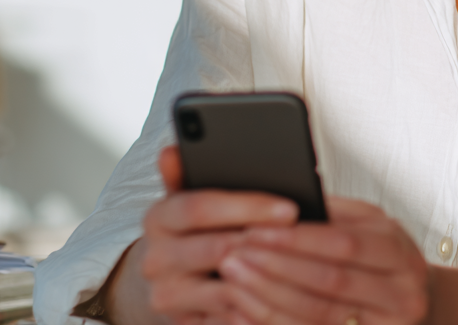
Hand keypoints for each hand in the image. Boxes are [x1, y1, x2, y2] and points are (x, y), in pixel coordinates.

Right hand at [138, 146, 300, 324]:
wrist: (171, 275)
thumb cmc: (195, 224)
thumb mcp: (191, 192)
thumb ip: (189, 170)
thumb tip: (170, 149)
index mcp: (158, 216)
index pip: (202, 206)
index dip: (248, 206)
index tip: (290, 207)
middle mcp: (154, 258)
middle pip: (216, 248)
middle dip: (265, 241)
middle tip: (304, 237)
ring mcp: (165, 295)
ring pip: (224, 288)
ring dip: (265, 278)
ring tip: (302, 267)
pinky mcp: (181, 324)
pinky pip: (224, 320)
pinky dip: (255, 310)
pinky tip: (285, 299)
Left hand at [218, 198, 429, 324]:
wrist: (423, 303)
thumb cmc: (385, 259)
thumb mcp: (370, 228)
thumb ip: (335, 216)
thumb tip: (284, 201)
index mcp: (396, 244)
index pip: (341, 240)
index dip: (296, 237)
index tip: (255, 227)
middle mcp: (401, 285)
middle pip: (331, 277)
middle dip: (278, 264)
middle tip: (236, 252)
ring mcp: (392, 320)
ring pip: (322, 311)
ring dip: (272, 295)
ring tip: (236, 278)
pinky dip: (281, 322)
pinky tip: (251, 311)